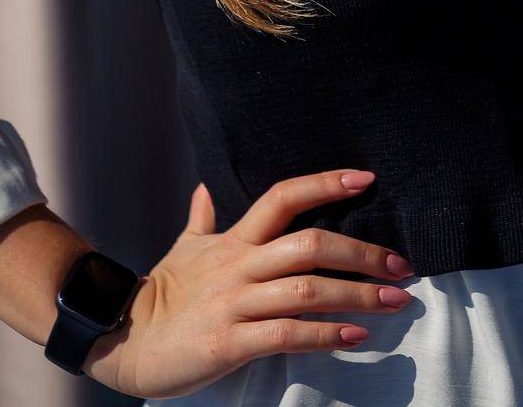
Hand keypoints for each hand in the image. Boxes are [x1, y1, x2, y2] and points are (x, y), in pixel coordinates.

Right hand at [83, 169, 417, 399]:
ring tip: (394, 300)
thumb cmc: (163, 295)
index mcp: (235, 240)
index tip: (367, 180)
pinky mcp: (229, 342)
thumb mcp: (184, 250)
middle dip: (360, 251)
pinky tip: (356, 337)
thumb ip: (201, 220)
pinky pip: (286, 335)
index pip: (284, 196)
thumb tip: (203, 188)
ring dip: (357, 294)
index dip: (325, 183)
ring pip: (305, 290)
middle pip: (308, 244)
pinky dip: (325, 335)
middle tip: (401, 263)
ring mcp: (235, 303)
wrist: (122, 338)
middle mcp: (240, 265)